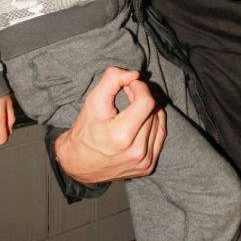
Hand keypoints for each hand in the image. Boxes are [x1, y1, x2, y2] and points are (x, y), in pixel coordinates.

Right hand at [55, 66, 165, 184]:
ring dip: (148, 108)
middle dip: (141, 96)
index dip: (140, 87)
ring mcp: (144, 161)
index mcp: (121, 137)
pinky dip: (152, 122)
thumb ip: (113, 80)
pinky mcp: (148, 165)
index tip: (129, 85)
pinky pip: (160, 133)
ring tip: (131, 107)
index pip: (147, 102)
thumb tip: (135, 74)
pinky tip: (139, 119)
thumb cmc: (86, 130)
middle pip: (152, 110)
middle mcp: (136, 152)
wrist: (79, 163)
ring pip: (158, 120)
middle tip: (128, 93)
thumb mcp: (93, 101)